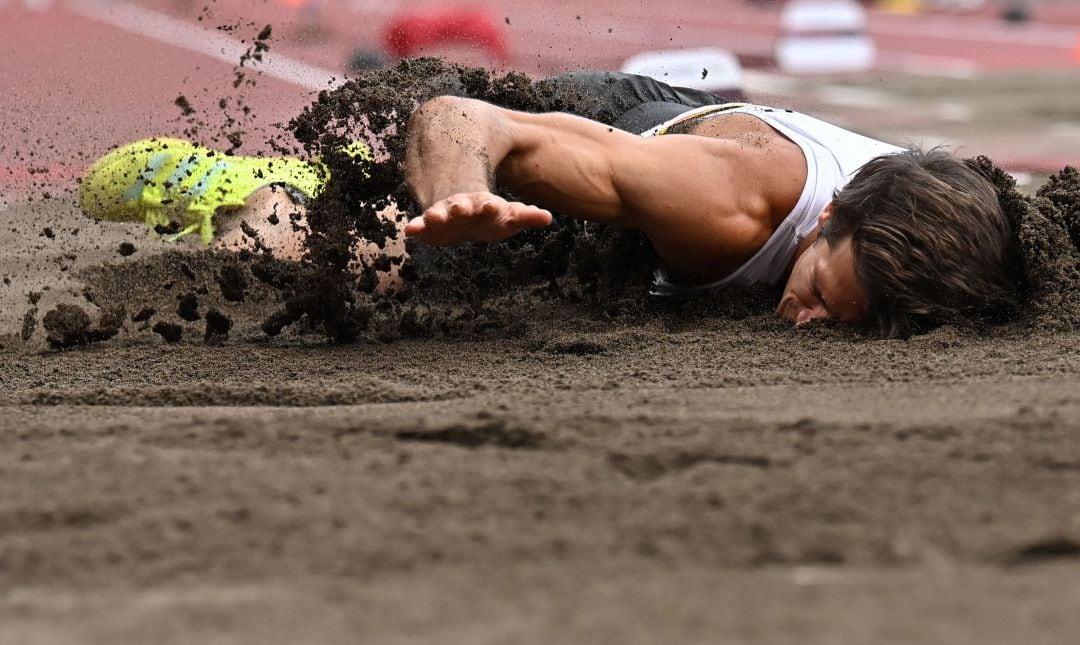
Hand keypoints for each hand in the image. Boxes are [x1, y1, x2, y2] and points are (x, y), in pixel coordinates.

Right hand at [404, 191, 552, 245]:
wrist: (464, 214)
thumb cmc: (492, 218)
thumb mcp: (510, 218)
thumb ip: (527, 217)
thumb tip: (549, 217)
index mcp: (485, 206)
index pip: (490, 206)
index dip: (490, 207)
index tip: (491, 206)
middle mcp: (464, 207)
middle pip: (463, 206)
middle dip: (462, 208)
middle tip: (460, 208)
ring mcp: (446, 213)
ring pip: (440, 213)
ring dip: (438, 215)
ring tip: (434, 217)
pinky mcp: (430, 224)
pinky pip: (422, 224)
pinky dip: (417, 227)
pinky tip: (409, 230)